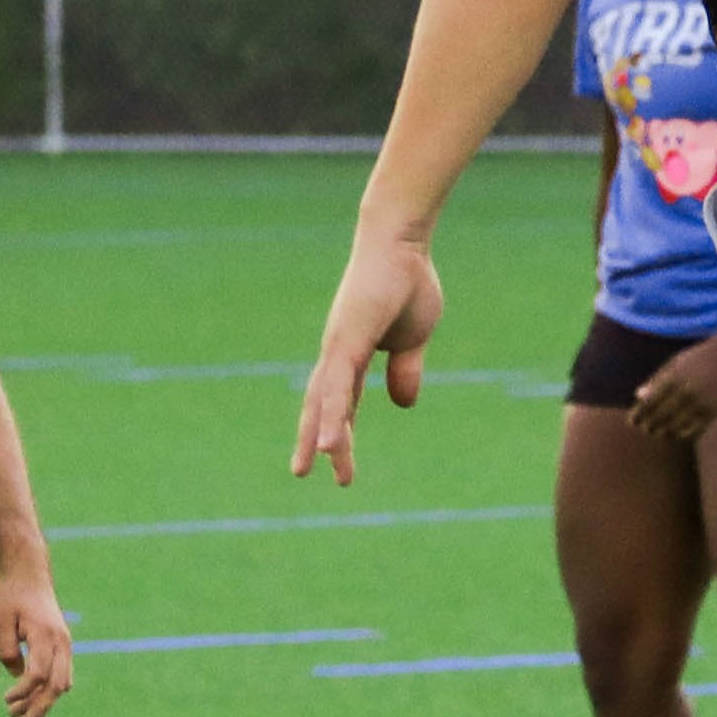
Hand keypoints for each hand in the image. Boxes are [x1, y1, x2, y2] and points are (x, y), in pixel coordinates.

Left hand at [0, 575, 74, 716]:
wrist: (29, 574)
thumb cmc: (10, 596)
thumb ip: (6, 651)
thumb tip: (17, 676)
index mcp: (44, 635)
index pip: (38, 674)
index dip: (23, 692)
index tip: (6, 700)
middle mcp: (61, 641)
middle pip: (57, 685)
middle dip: (40, 708)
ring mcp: (65, 643)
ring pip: (62, 682)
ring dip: (45, 702)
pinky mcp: (62, 645)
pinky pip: (62, 674)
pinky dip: (50, 690)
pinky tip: (35, 701)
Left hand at [291, 236, 445, 484]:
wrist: (402, 243)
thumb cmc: (407, 281)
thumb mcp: (413, 339)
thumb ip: (405, 371)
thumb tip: (402, 404)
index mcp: (352, 353)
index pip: (339, 399)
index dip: (334, 428)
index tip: (331, 458)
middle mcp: (337, 352)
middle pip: (321, 404)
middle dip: (314, 438)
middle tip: (303, 473)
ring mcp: (338, 346)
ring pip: (324, 400)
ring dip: (320, 434)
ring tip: (313, 466)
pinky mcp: (346, 340)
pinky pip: (337, 387)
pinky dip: (330, 416)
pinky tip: (327, 441)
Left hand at [627, 328, 716, 445]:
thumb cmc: (700, 358)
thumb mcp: (676, 363)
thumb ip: (656, 379)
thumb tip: (637, 396)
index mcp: (672, 378)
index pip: (648, 403)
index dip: (638, 415)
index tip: (632, 421)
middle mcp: (684, 392)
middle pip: (659, 417)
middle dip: (649, 426)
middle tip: (645, 429)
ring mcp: (699, 403)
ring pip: (675, 426)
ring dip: (664, 432)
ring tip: (659, 433)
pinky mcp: (712, 412)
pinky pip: (693, 430)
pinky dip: (682, 433)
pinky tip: (677, 433)